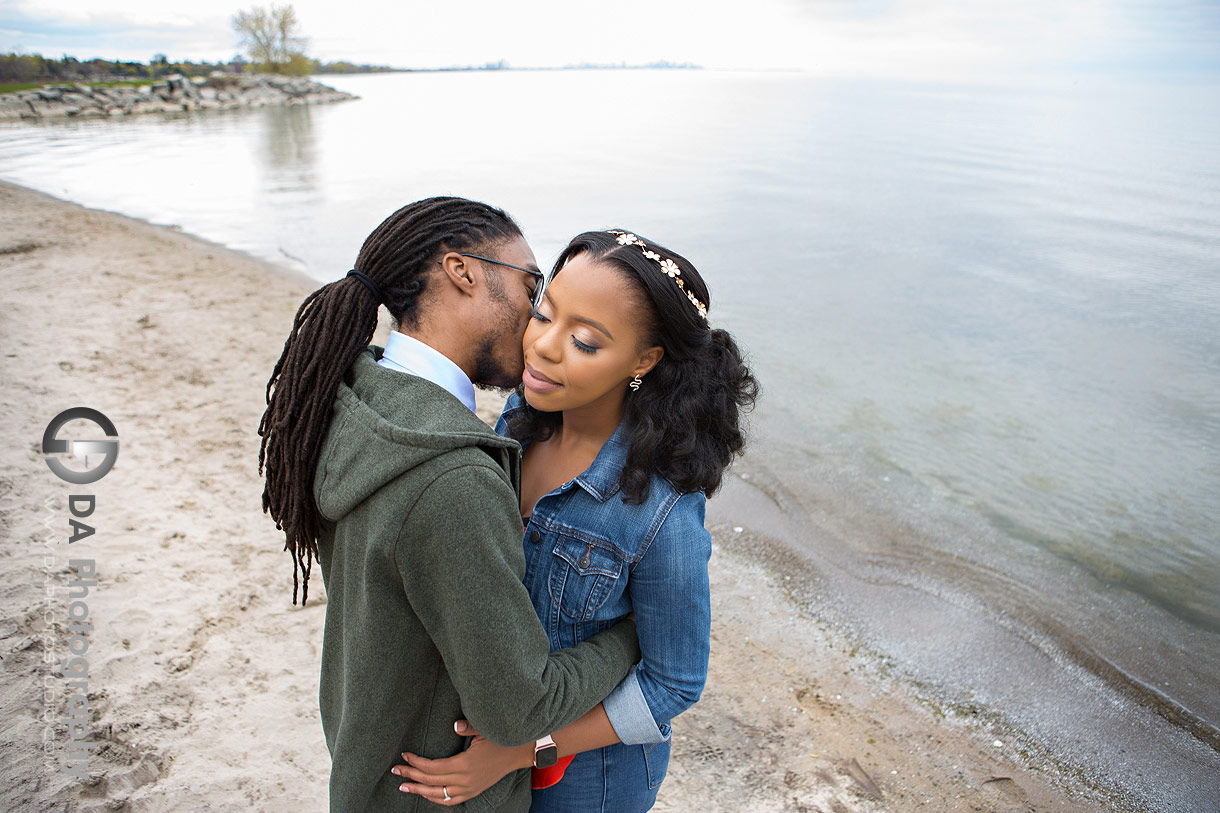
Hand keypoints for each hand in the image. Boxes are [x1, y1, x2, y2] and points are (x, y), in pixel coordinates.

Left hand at [392, 720, 534, 804]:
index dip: (416, 762)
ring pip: (437, 795)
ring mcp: (468, 788)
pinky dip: (435, 799)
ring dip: (419, 790)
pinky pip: (450, 801)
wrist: (519, 753)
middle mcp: (464, 780)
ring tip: (404, 786)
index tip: (405, 755)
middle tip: (396, 770)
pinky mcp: (473, 791)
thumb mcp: (485, 730)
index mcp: (464, 765)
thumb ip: (468, 727)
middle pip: (430, 782)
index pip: (432, 767)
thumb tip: (454, 725)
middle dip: (411, 775)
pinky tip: (425, 795)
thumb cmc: (501, 739)